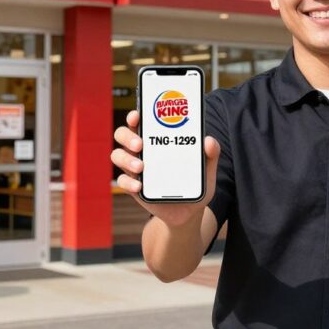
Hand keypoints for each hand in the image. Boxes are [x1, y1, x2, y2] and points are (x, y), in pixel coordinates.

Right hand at [111, 110, 220, 227]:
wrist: (189, 212)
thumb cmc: (194, 183)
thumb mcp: (206, 169)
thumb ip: (211, 155)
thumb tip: (209, 141)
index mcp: (156, 139)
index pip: (139, 121)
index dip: (135, 116)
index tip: (138, 115)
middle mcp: (141, 151)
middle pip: (122, 134)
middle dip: (127, 136)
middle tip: (140, 145)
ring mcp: (135, 169)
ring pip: (117, 155)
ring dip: (126, 159)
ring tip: (140, 167)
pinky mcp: (133, 187)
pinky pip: (122, 181)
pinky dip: (128, 182)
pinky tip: (139, 186)